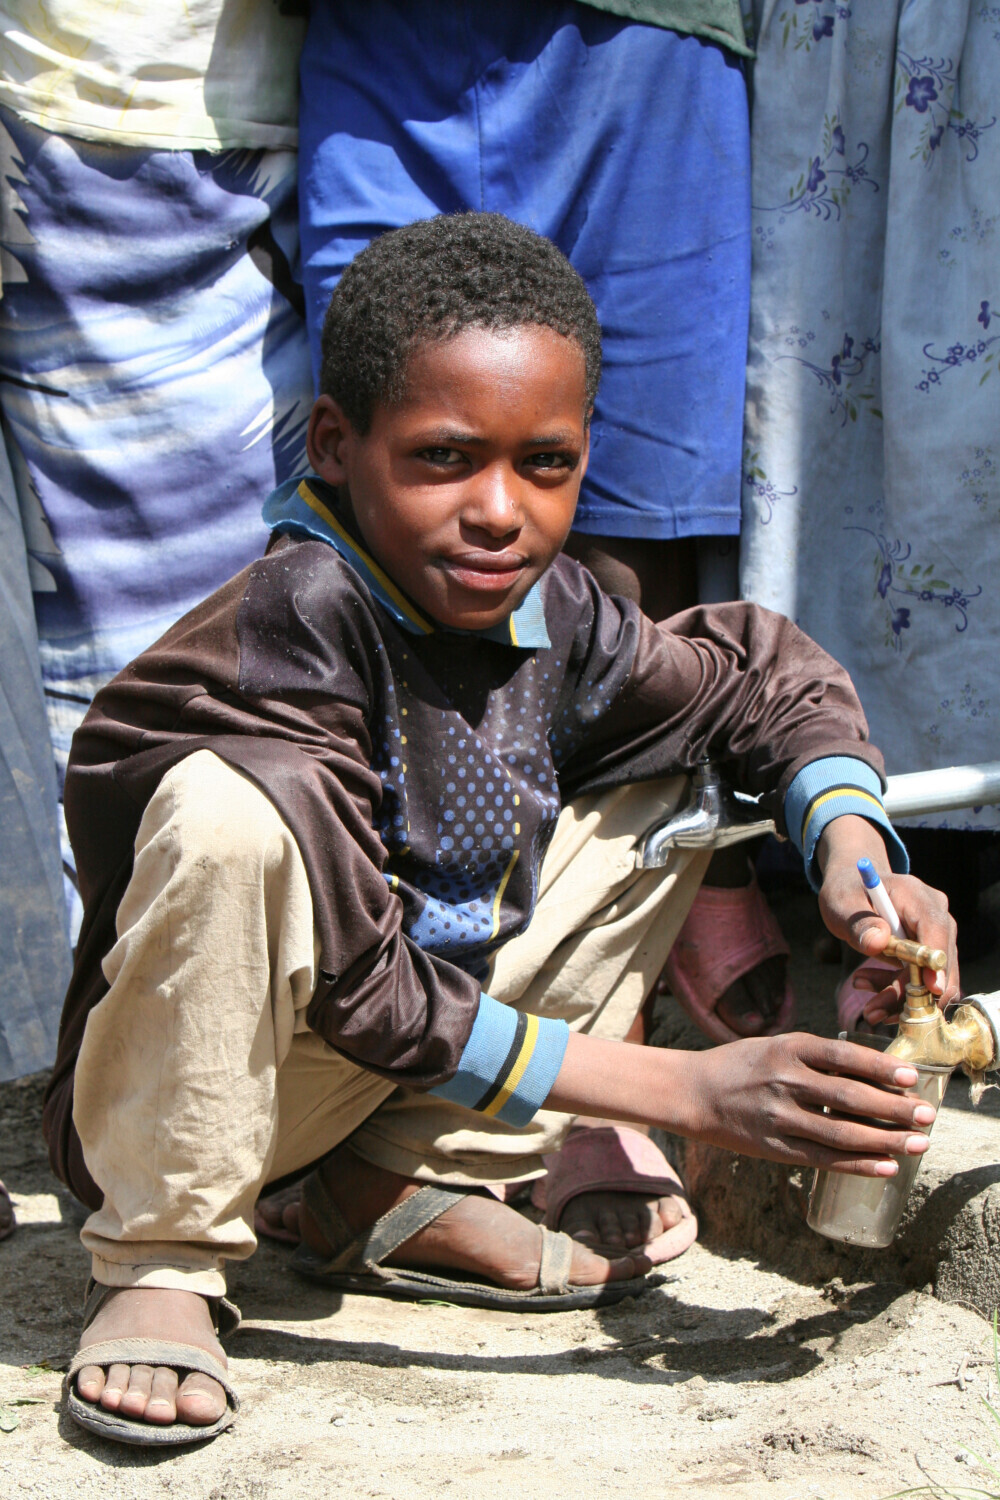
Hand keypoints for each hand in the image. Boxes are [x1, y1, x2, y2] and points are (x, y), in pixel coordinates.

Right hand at [547, 1028, 934, 1175]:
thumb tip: (872, 1073)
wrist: (692, 1092)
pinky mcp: (774, 1148)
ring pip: (841, 1134)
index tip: (910, 1077)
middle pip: (848, 1098)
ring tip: (917, 1144)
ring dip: (885, 1141)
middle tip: (926, 1114)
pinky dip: (858, 1165)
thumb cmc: (741, 1065)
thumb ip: (817, 1056)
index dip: (880, 1068)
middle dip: (893, 1108)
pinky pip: (823, 1160)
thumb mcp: (776, 1045)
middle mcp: (783, 1081)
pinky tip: (886, 1166)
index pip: (843, 1057)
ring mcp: (778, 1117)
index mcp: (787, 1048)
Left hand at [815, 815, 958, 1024]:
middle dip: (911, 993)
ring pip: (934, 978)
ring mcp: (936, 935)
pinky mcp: (929, 953)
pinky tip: (872, 990)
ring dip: (902, 999)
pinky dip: (901, 993)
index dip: (936, 961)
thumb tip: (878, 942)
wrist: (852, 889)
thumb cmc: (846, 892)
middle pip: (939, 961)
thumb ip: (859, 923)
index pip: (936, 929)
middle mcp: (935, 915)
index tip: (929, 989)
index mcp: (916, 895)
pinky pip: (924, 982)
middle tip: (874, 1012)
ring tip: (869, 1008)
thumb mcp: (841, 904)